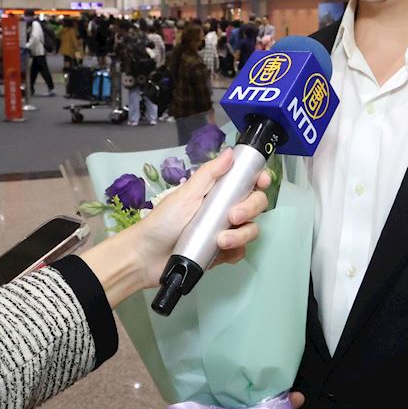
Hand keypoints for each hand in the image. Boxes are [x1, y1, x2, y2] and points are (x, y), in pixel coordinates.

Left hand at [83, 149, 271, 307]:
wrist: (146, 257)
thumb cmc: (163, 221)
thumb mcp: (186, 194)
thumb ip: (209, 174)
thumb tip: (231, 152)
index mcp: (217, 193)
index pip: (247, 182)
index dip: (259, 180)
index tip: (261, 181)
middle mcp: (225, 210)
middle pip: (255, 205)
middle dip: (250, 209)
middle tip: (233, 216)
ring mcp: (225, 232)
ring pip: (250, 230)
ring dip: (241, 235)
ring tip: (220, 241)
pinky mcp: (222, 254)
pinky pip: (240, 252)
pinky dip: (235, 251)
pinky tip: (221, 252)